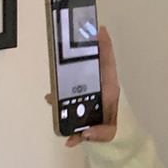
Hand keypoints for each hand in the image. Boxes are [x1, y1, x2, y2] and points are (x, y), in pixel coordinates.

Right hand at [45, 24, 120, 146]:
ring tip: (51, 92)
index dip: (105, 46)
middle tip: (73, 38)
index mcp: (110, 89)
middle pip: (89, 66)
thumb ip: (101, 133)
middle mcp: (99, 88)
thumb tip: (85, 133)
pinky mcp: (80, 103)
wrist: (117, 137)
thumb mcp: (112, 133)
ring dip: (62, 83)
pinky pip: (68, 101)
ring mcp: (89, 94)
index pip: (108, 64)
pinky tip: (50, 105)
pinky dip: (59, 106)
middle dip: (80, 54)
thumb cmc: (117, 129)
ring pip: (75, 82)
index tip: (100, 30)